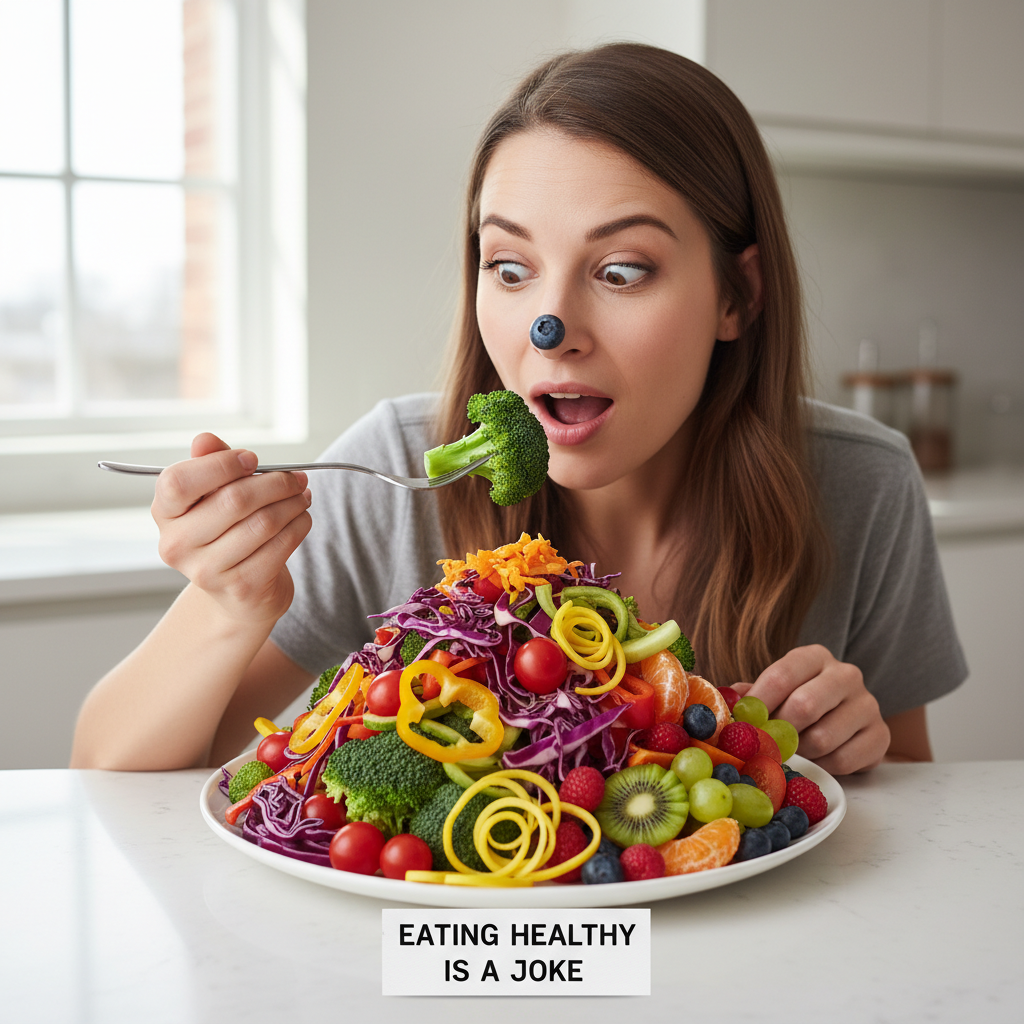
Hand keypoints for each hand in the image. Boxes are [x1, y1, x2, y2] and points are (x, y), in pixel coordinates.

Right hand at [152, 433, 311, 623]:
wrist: (238, 592)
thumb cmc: (226, 533)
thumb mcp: (212, 496)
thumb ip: (211, 464)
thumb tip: (204, 440)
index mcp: (165, 513)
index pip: (179, 481)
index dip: (222, 465)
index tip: (252, 460)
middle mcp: (178, 545)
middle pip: (234, 500)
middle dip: (275, 482)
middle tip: (296, 478)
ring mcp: (208, 571)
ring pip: (263, 522)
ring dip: (292, 503)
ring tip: (302, 496)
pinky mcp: (242, 587)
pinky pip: (281, 545)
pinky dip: (299, 525)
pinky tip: (302, 518)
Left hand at [733, 645, 889, 774]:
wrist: (847, 722)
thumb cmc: (799, 703)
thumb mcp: (776, 691)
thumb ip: (751, 695)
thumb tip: (724, 701)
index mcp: (814, 657)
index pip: (781, 675)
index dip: (758, 702)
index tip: (741, 722)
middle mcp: (846, 674)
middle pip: (804, 706)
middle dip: (779, 731)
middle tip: (765, 744)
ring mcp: (868, 704)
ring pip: (823, 738)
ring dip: (801, 752)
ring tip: (794, 751)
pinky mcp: (881, 735)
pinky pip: (844, 759)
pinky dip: (824, 766)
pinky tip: (818, 759)